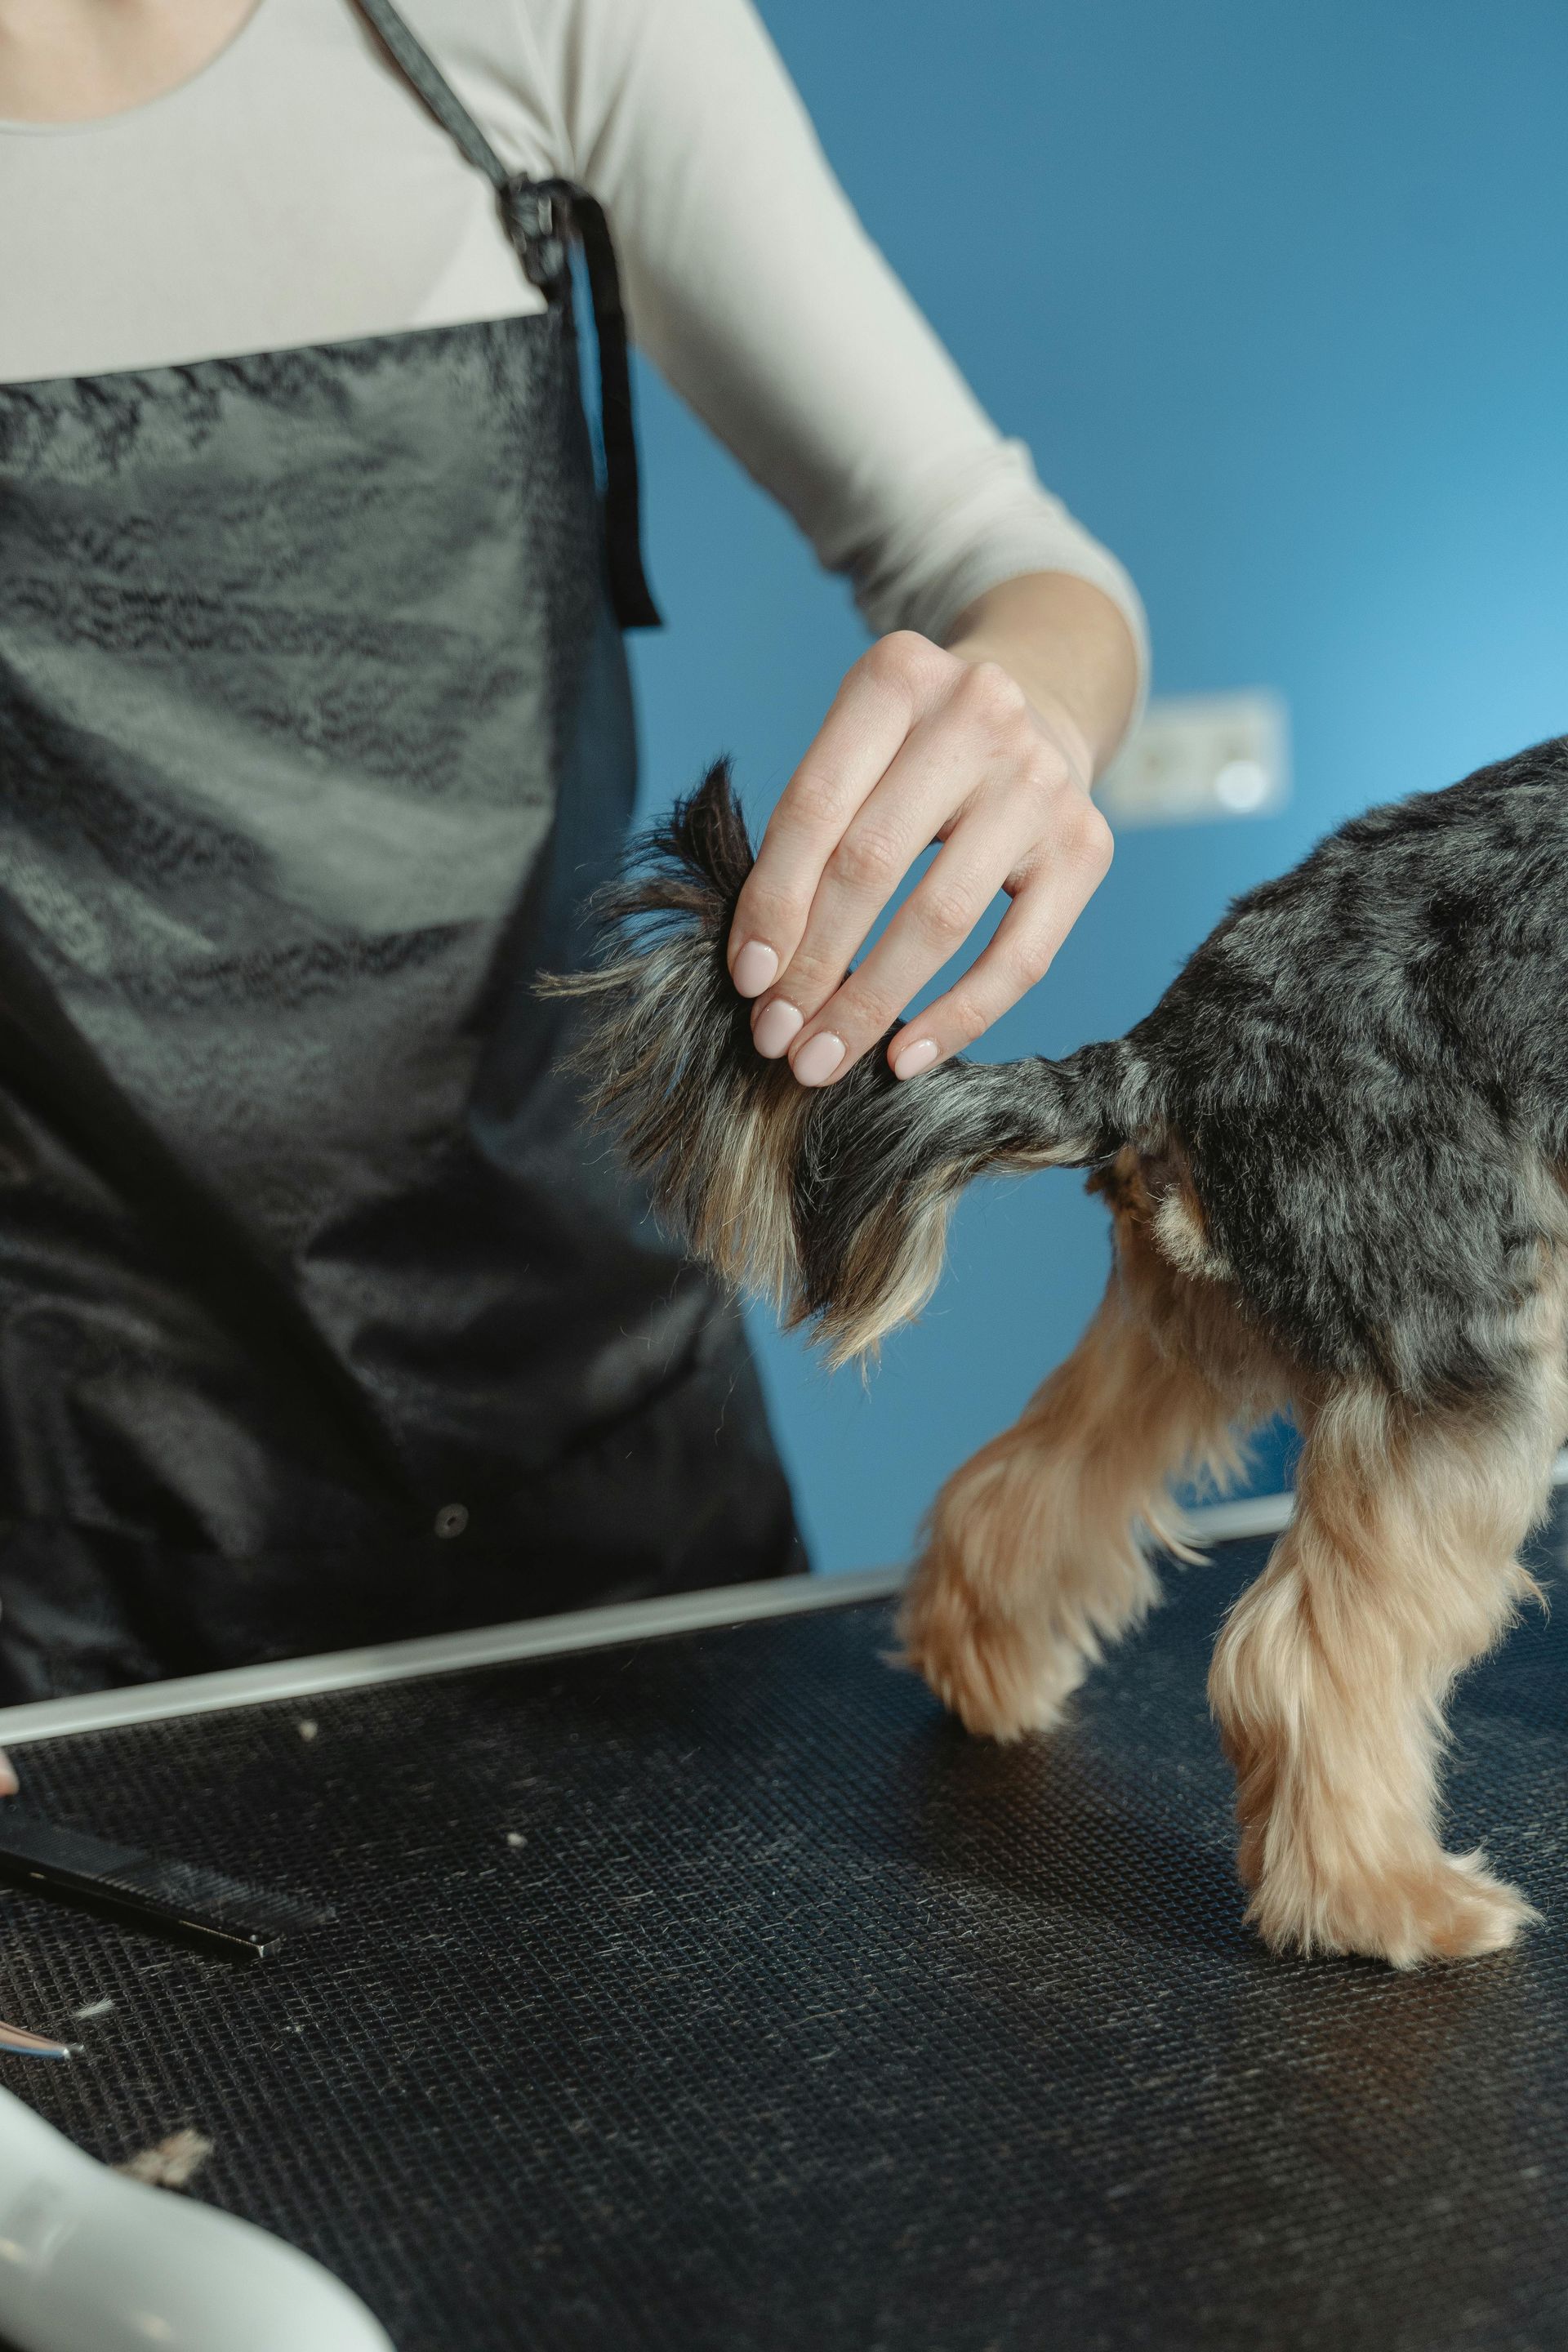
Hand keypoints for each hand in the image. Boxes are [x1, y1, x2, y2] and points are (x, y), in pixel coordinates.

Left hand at [726, 629, 1113, 1085]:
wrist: (1038, 703)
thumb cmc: (914, 749)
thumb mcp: (858, 745)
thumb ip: (810, 830)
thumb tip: (762, 969)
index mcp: (897, 676)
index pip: (814, 808)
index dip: (773, 902)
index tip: (747, 979)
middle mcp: (978, 713)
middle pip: (872, 865)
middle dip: (813, 966)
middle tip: (775, 1035)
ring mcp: (1041, 780)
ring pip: (939, 918)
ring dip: (870, 1005)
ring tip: (822, 1058)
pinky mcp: (1088, 845)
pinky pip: (1020, 958)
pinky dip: (957, 1018)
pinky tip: (904, 1058)